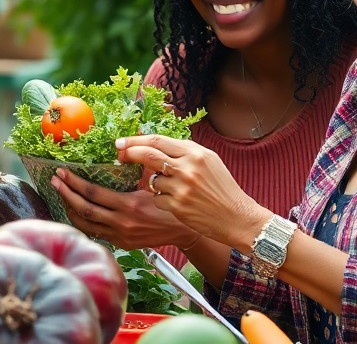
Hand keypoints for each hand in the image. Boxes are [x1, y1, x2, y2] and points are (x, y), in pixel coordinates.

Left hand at [51, 167, 197, 249]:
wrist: (182, 231)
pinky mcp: (120, 244)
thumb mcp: (150, 186)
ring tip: (61, 195)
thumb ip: (133, 171)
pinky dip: (82, 222)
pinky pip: (95, 233)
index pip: (92, 193)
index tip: (61, 172)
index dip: (73, 182)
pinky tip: (76, 212)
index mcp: (128, 205)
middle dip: (65, 193)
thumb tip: (118, 149)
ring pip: (85, 224)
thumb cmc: (167, 204)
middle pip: (84, 208)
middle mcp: (121, 222)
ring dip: (70, 209)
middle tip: (54, 181)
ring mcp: (119, 235)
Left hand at [116, 135, 270, 248]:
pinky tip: (177, 203)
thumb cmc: (222, 189)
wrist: (238, 217)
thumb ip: (184, 152)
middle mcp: (188, 168)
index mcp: (196, 153)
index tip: (122, 142)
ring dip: (155, 184)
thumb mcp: (209, 162)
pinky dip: (161, 200)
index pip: (158, 140)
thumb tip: (153, 145)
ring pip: (152, 180)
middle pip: (148, 154)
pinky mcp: (177, 206)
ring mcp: (182, 187)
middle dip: (129, 152)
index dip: (136, 140)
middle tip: (119, 154)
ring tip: (173, 189)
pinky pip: (157, 199)